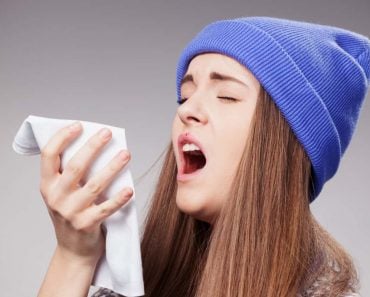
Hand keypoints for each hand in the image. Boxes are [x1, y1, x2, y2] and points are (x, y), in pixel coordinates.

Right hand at [39, 121, 132, 265]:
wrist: (73, 250)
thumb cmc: (71, 214)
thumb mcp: (62, 193)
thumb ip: (71, 174)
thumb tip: (95, 145)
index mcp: (47, 185)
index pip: (49, 155)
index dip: (62, 138)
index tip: (79, 126)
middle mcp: (56, 197)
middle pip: (75, 166)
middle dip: (92, 147)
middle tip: (107, 133)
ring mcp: (70, 212)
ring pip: (94, 185)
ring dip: (112, 168)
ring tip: (126, 154)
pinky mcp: (86, 225)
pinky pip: (105, 209)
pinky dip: (118, 199)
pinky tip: (129, 189)